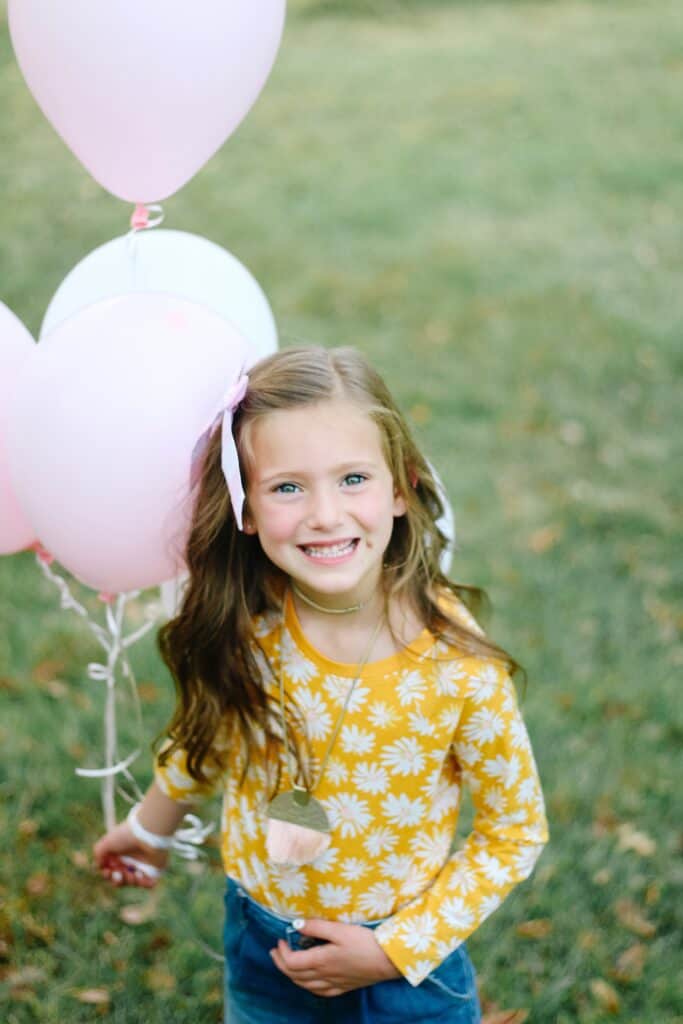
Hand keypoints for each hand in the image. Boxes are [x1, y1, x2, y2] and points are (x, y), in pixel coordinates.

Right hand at [93, 820, 167, 888]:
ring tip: (132, 874)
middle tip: (119, 874)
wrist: (147, 833)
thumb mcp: (106, 843)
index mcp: (119, 854)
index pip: (110, 871)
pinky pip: (148, 884)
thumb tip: (100, 866)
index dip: (107, 874)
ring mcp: (142, 865)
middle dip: (117, 881)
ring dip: (128, 881)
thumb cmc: (126, 837)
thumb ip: (98, 854)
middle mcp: (130, 860)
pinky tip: (139, 875)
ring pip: (132, 883)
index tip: (108, 871)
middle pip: (120, 879)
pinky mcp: (154, 869)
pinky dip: (143, 883)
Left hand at [270, 919, 400, 996]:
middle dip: (282, 964)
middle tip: (276, 952)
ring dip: (293, 976)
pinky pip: (321, 992)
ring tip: (288, 964)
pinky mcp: (345, 987)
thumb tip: (296, 925)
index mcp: (321, 961)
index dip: (282, 953)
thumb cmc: (365, 942)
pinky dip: (310, 987)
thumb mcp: (340, 929)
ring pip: (306, 986)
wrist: (388, 960)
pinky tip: (311, 982)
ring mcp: (334, 983)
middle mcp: (325, 975)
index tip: (280, 940)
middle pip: (295, 976)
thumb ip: (317, 927)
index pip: (292, 962)